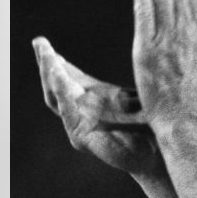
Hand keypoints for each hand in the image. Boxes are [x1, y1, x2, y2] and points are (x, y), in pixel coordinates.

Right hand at [34, 36, 158, 174]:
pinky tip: (58, 73)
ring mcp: (78, 126)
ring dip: (50, 74)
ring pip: (56, 97)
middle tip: (39, 42)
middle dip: (46, 64)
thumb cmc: (150, 129)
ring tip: (46, 53)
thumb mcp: (136, 99)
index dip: (56, 62)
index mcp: (92, 101)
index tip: (44, 43)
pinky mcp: (80, 137)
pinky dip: (62, 92)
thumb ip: (126, 87)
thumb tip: (139, 54)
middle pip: (55, 87)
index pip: (69, 78)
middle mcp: (81, 113)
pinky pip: (67, 110)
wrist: (157, 155)